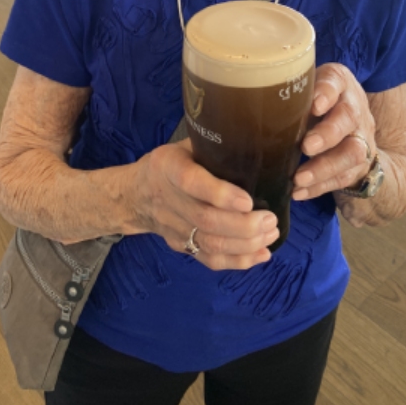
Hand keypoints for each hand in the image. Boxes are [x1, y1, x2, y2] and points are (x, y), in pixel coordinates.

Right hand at [134, 140, 278, 270]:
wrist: (135, 195)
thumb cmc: (170, 164)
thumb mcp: (184, 146)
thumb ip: (212, 147)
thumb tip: (255, 143)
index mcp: (168, 167)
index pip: (191, 182)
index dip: (220, 194)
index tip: (248, 201)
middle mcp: (168, 199)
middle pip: (206, 220)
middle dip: (244, 225)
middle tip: (270, 219)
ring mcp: (173, 227)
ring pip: (210, 243)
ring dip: (246, 244)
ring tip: (270, 234)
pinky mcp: (180, 246)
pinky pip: (210, 260)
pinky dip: (239, 261)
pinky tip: (261, 254)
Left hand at [293, 63, 376, 201]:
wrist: (350, 126)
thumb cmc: (312, 104)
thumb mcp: (302, 91)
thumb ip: (283, 93)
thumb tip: (234, 102)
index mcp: (338, 83)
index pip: (335, 81)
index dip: (326, 93)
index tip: (314, 106)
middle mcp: (354, 108)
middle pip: (348, 118)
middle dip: (327, 134)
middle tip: (306, 147)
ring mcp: (361, 137)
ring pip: (353, 152)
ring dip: (325, 167)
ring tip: (299, 178)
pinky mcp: (360, 163)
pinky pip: (345, 177)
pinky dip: (321, 186)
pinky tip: (299, 192)